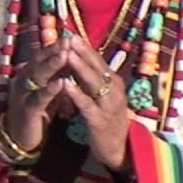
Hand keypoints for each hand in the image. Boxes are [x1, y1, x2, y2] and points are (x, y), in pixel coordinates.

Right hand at [4, 42, 69, 152]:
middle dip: (54, 50)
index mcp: (29, 74)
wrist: (19, 137)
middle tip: (68, 40)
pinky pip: (38, 97)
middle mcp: (24, 80)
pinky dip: (50, 89)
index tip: (71, 36)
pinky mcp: (27, 109)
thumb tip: (70, 59)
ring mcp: (23, 94)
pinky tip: (60, 83)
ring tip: (65, 54)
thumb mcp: (46, 90)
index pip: (43, 56)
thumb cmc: (37, 111)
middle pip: (39, 61)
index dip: (56, 46)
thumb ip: (55, 76)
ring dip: (52, 65)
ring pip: (38, 76)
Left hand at [60, 35, 131, 170]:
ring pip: (94, 83)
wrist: (118, 149)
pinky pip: (87, 105)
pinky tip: (65, 84)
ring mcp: (109, 106)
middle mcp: (115, 91)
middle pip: (97, 68)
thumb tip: (80, 56)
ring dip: (80, 68)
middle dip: (82, 52)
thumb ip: (93, 78)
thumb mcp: (102, 95)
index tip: (71, 33)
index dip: (85, 47)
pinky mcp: (100, 121)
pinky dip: (76, 93)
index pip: (98, 61)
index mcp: (114, 83)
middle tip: (69, 38)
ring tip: (67, 54)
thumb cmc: (106, 118)